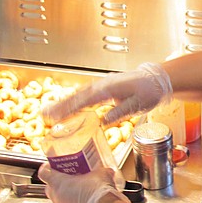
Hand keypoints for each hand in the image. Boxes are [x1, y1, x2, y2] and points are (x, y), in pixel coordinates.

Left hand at [38, 164, 128, 202]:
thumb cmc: (97, 193)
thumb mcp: (101, 174)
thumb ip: (100, 171)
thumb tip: (106, 171)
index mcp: (58, 182)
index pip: (44, 172)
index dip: (47, 168)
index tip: (52, 165)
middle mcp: (56, 198)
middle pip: (50, 188)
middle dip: (58, 183)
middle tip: (70, 177)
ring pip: (59, 201)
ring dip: (67, 196)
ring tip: (80, 191)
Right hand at [41, 62, 172, 124]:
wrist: (157, 80)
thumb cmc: (149, 91)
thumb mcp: (137, 105)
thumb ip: (120, 113)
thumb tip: (104, 122)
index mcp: (109, 89)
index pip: (84, 101)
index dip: (68, 109)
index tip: (55, 117)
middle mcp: (103, 85)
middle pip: (77, 96)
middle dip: (60, 106)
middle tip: (45, 115)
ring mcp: (103, 84)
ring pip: (80, 94)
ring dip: (64, 103)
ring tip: (50, 112)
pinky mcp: (105, 87)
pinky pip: (86, 94)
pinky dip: (75, 100)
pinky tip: (68, 106)